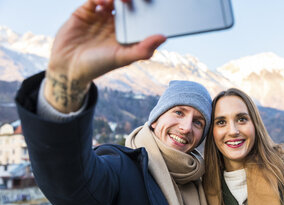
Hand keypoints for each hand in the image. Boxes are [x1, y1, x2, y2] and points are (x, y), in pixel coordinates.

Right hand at [44, 0, 165, 112]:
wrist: (68, 68)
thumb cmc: (98, 65)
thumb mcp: (123, 58)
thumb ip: (143, 49)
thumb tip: (163, 37)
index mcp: (128, 32)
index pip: (142, 15)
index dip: (149, 8)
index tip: (158, 3)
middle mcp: (116, 21)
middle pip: (129, 3)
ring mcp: (101, 15)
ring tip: (123, 0)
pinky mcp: (85, 10)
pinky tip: (104, 2)